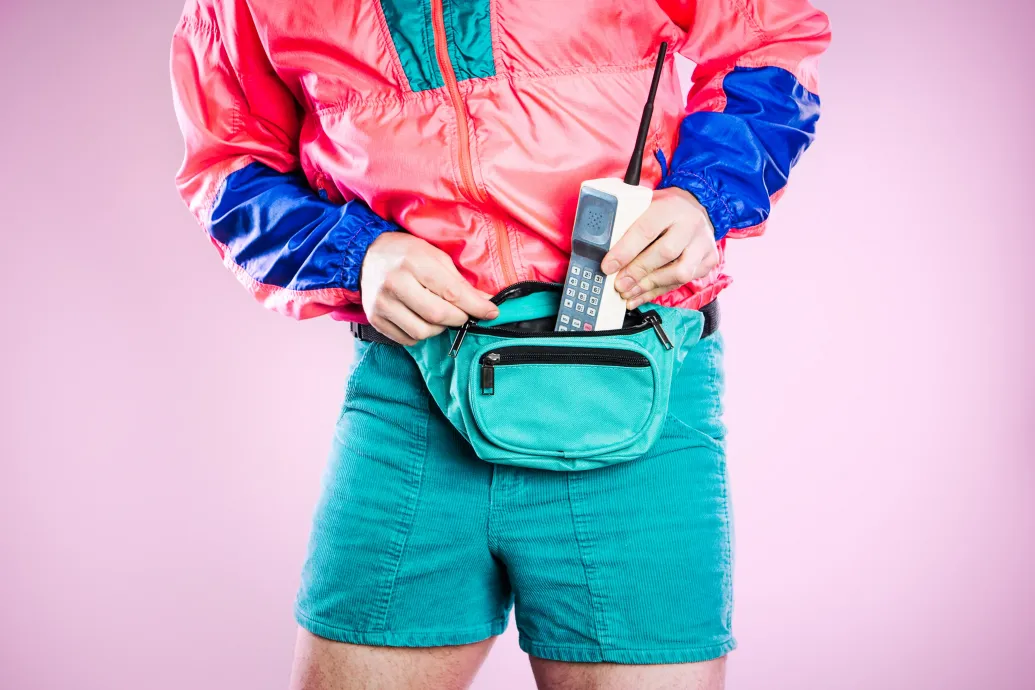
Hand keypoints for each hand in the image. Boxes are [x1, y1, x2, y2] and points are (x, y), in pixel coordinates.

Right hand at [360, 233, 498, 344]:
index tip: (491, 312)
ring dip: (439, 328)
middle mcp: (395, 284)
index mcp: (413, 262)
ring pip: (422, 332)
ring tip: (440, 314)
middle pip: (437, 315)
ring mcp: (382, 304)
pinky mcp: (375, 319)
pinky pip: (407, 339)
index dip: (475, 306)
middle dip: (459, 318)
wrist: (367, 255)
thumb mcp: (435, 256)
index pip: (451, 292)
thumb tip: (486, 303)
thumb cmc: (406, 253)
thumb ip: (459, 281)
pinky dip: (421, 334)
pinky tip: (422, 319)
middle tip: (464, 314)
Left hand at [600, 187, 718, 308]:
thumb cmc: (665, 209)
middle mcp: (691, 224)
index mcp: (670, 206)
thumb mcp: (646, 206)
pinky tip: (643, 295)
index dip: (625, 251)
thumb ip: (628, 224)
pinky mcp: (709, 260)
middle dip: (637, 273)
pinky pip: (684, 282)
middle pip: (664, 254)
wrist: (697, 206)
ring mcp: (704, 243)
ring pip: (679, 272)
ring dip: (650, 286)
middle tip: (619, 285)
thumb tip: (605, 250)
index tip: (608, 266)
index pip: (646, 230)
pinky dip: (660, 291)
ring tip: (630, 292)